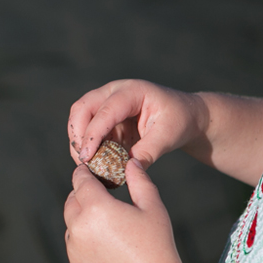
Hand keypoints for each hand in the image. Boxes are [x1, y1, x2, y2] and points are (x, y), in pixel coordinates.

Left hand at [64, 158, 181, 262]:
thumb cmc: (156, 245)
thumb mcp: (152, 206)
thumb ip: (139, 179)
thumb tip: (130, 162)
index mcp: (96, 207)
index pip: (80, 180)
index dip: (84, 172)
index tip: (90, 170)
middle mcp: (79, 227)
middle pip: (71, 201)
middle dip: (82, 194)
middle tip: (99, 195)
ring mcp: (74, 249)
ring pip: (71, 224)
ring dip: (82, 218)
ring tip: (106, 222)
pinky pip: (74, 245)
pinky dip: (84, 240)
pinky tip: (106, 246)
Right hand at [67, 79, 203, 168]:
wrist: (184, 116)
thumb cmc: (178, 121)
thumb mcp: (168, 136)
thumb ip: (148, 152)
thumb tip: (128, 171)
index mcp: (132, 91)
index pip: (104, 111)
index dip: (92, 134)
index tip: (87, 158)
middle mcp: (114, 92)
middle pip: (82, 108)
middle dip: (77, 135)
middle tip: (83, 161)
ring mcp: (107, 103)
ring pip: (79, 119)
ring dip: (79, 143)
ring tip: (88, 165)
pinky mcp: (106, 118)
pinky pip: (88, 132)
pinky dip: (87, 147)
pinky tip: (94, 164)